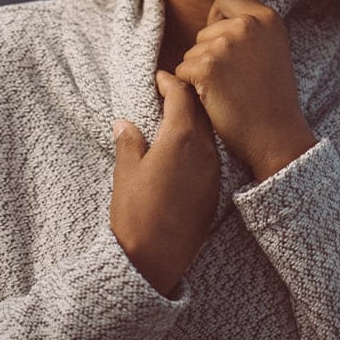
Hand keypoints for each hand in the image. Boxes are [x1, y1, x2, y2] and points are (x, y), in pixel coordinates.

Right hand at [110, 70, 219, 296]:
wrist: (155, 261)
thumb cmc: (136, 213)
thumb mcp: (125, 171)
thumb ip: (129, 141)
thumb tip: (125, 123)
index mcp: (180, 137)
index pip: (181, 95)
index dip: (169, 82)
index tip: (158, 78)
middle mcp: (203, 149)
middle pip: (199, 109)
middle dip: (183, 97)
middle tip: (165, 93)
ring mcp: (213, 171)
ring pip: (207, 132)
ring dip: (192, 120)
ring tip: (171, 120)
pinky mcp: (215, 190)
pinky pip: (210, 155)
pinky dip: (197, 144)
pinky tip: (181, 151)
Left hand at [175, 0, 315, 181]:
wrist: (278, 137)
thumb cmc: (272, 99)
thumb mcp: (272, 49)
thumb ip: (248, 29)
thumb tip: (212, 20)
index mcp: (267, 17)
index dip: (217, 19)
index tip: (224, 43)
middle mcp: (247, 25)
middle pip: (204, 30)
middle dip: (209, 54)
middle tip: (234, 81)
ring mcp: (226, 44)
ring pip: (192, 52)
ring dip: (201, 73)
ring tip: (229, 92)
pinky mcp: (208, 67)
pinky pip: (182, 71)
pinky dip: (192, 87)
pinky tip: (216, 100)